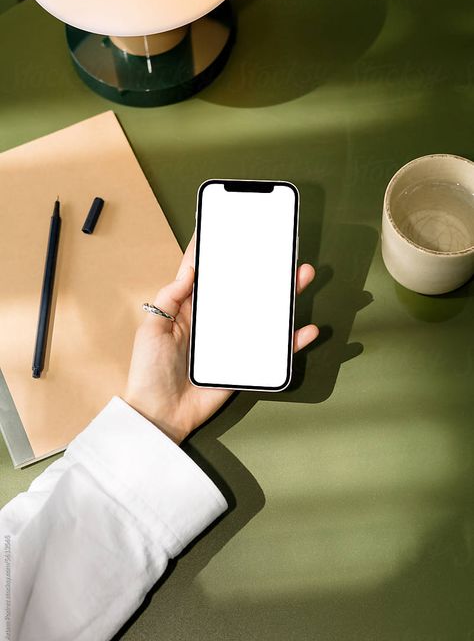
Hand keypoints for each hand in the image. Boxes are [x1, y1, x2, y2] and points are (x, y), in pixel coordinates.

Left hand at [124, 234, 318, 443]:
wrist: (160, 414)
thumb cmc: (150, 369)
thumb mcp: (153, 327)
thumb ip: (170, 297)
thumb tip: (190, 267)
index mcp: (189, 307)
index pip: (205, 273)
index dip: (216, 251)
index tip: (231, 225)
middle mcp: (214, 319)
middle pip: (243, 289)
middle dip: (263, 268)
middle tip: (282, 249)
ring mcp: (232, 341)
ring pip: (263, 313)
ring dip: (284, 295)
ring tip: (301, 276)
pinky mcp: (245, 363)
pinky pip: (272, 349)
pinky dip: (291, 341)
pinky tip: (306, 329)